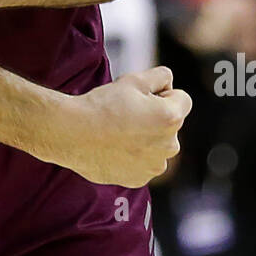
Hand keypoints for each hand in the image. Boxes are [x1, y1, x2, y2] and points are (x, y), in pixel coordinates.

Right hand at [47, 66, 190, 185]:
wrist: (73, 134)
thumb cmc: (103, 105)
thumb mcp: (134, 79)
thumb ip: (161, 76)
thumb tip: (169, 83)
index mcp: (171, 118)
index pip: (182, 98)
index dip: (162, 93)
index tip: (141, 97)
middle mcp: (169, 146)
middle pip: (170, 124)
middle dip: (156, 117)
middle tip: (126, 113)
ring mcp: (154, 165)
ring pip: (157, 145)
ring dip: (146, 138)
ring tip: (118, 131)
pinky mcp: (139, 179)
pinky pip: (143, 163)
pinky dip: (133, 156)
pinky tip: (113, 147)